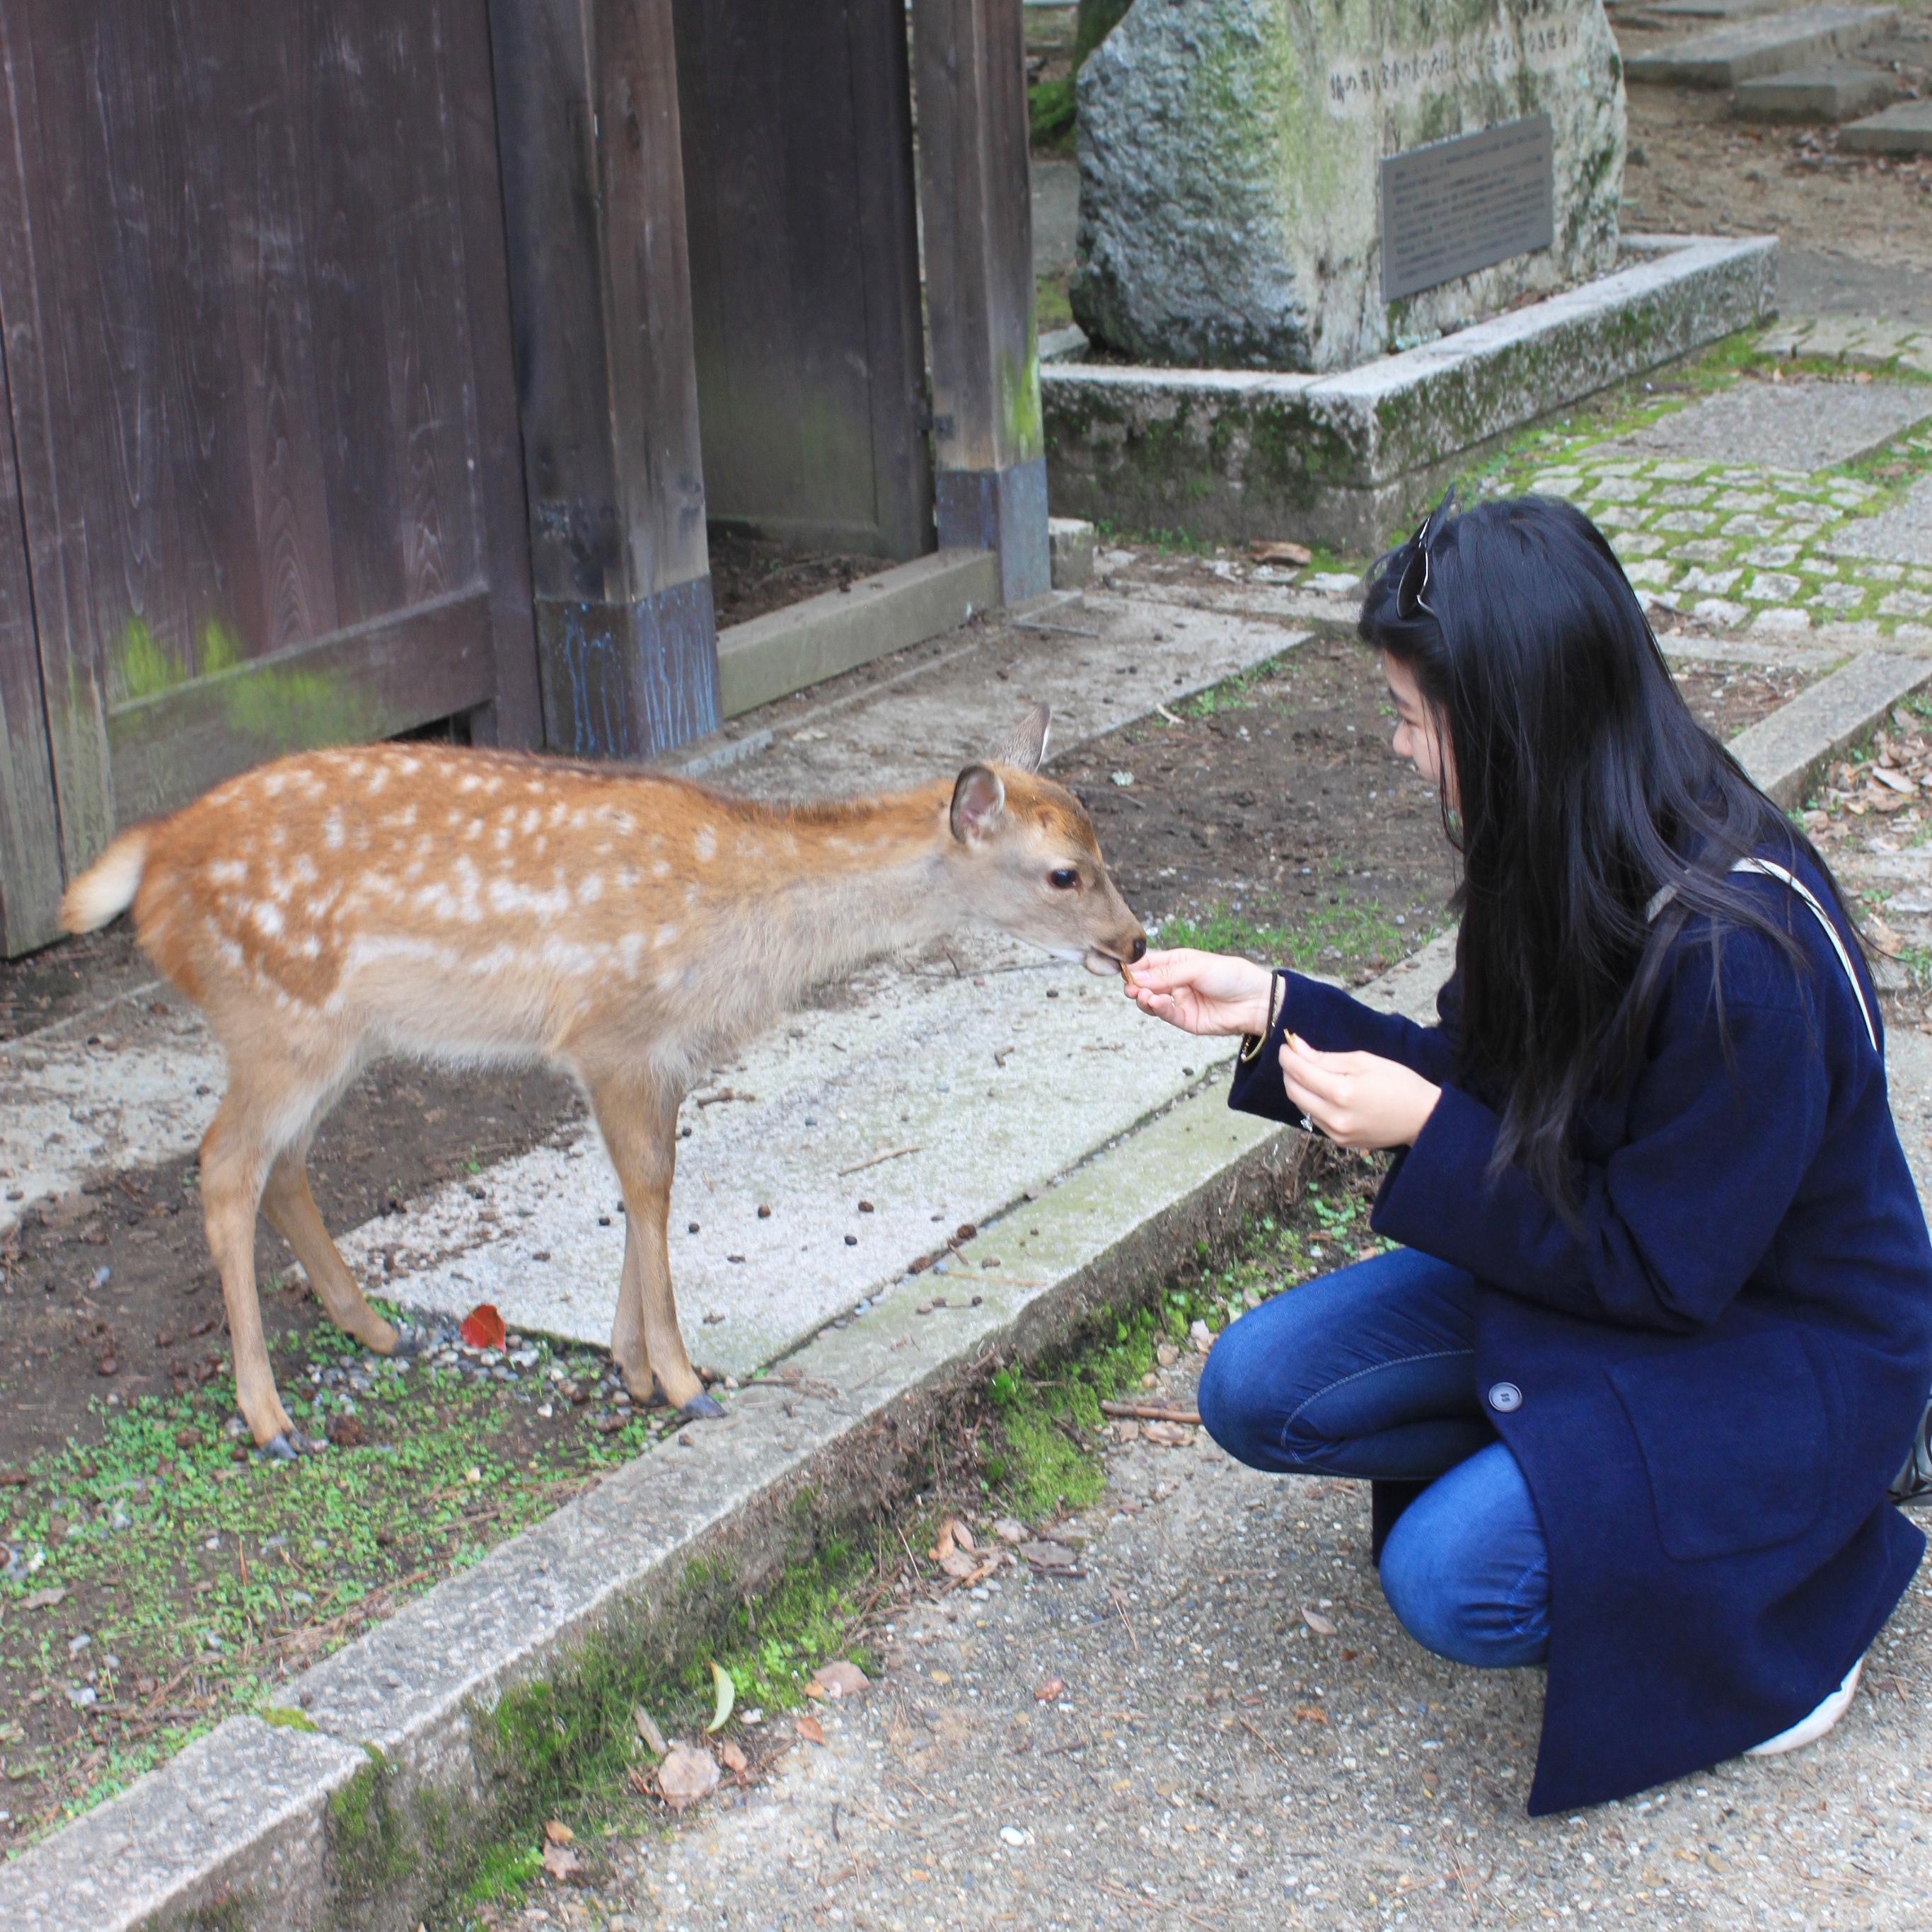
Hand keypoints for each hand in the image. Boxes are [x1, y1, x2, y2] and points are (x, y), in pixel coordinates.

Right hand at [1122, 948, 1273, 1037]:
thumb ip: (1166, 974)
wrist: (1256, 1000)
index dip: (1135, 968)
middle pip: (1147, 985)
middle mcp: (1176, 982)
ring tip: (1144, 996)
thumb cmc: (1231, 975)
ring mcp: (1181, 1002)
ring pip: (1153, 1002)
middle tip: (1130, 988)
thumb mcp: (1197, 967)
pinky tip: (1155, 1003)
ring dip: (1145, 999)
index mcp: (1178, 962)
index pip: (1149, 964)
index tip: (1123, 971)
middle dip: (1136, 986)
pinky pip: (1167, 1015)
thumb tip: (1137, 977)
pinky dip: (1158, 1009)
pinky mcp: (1187, 1020)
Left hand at [1279, 1033, 1440, 1149]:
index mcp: (1341, 1092)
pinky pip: (1315, 1119)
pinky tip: (1323, 1092)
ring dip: (1299, 1088)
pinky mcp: (1340, 1142)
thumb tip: (1298, 1049)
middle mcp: (1334, 1116)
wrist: (1423, 1118)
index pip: (1299, 1072)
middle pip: (1293, 1091)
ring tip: (1309, 1072)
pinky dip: (1312, 1103)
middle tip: (1296, 1058)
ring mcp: (1336, 1132)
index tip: (1288, 1045)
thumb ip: (1326, 1058)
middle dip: (1289, 1072)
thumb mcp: (1364, 1061)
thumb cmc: (1398, 1083)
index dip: (1288, 1056)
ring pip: (1302, 1107)